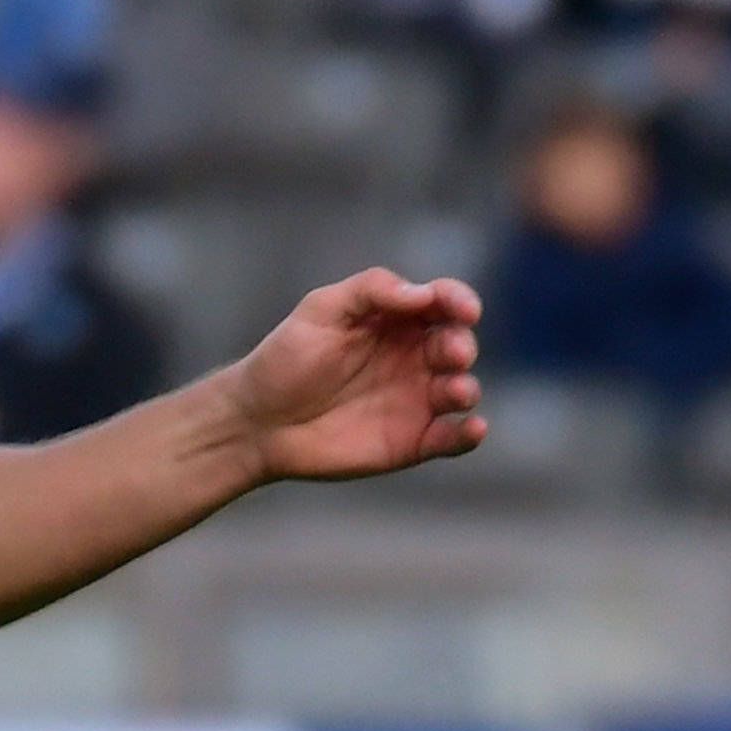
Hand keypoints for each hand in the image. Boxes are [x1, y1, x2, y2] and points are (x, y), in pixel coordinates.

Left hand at [221, 270, 485, 486]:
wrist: (257, 421)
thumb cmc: (285, 359)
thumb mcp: (321, 310)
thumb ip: (371, 290)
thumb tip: (422, 293)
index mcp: (397, 320)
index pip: (443, 303)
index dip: (460, 301)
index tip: (463, 310)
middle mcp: (415, 357)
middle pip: (457, 344)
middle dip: (461, 345)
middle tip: (451, 353)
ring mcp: (417, 400)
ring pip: (461, 390)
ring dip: (465, 388)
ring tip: (454, 391)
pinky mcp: (413, 441)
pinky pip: (452, 438)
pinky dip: (468, 435)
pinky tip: (473, 429)